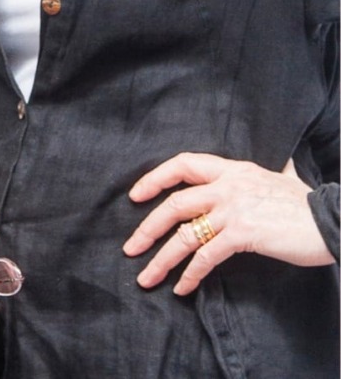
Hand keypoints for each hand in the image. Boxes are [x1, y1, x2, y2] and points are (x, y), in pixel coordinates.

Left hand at [123, 152, 333, 294]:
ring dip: (162, 258)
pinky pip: (206, 256)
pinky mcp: (242, 233)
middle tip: (131, 248)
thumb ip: (276, 171)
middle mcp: (227, 184)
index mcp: (232, 169)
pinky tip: (182, 288)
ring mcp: (233, 208)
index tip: (135, 195)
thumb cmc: (308, 203)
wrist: (330, 219)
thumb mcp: (285, 177)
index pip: (184, 164)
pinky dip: (190, 274)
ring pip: (185, 233)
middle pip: (175, 203)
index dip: (155, 177)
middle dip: (148, 227)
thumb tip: (286, 164)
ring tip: (146, 278)